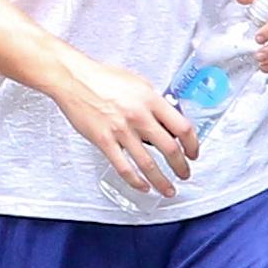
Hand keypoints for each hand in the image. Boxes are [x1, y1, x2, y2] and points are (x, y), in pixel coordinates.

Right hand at [55, 55, 199, 196]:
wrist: (74, 79)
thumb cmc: (102, 78)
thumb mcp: (137, 83)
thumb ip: (154, 102)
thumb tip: (167, 118)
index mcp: (151, 100)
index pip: (182, 127)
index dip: (193, 145)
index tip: (193, 153)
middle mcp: (139, 116)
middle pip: (170, 149)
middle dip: (181, 167)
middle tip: (185, 174)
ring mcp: (121, 131)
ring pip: (148, 164)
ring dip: (162, 181)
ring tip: (168, 189)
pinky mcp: (104, 141)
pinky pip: (124, 168)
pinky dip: (136, 181)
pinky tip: (143, 186)